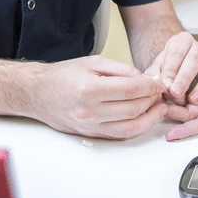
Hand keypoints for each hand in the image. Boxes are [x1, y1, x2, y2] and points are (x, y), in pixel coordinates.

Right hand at [30, 56, 166, 139]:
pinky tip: (144, 117)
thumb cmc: (63, 75)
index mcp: (89, 89)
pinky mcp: (90, 134)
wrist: (37, 93)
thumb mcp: (93, 62)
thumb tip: (145, 79)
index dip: (150, 86)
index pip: (131, 90)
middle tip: (160, 92)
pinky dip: (136, 127)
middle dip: (152, 100)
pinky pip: (120, 135)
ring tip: (158, 107)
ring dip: (150, 118)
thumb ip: (121, 70)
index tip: (159, 82)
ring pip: (130, 127)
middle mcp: (89, 111)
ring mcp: (90, 126)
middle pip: (133, 109)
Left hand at [145, 32, 197, 105]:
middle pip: (194, 59)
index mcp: (180, 41)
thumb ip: (152, 78)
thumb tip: (151, 88)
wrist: (173, 69)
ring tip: (192, 99)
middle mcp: (197, 48)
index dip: (171, 69)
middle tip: (176, 92)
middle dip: (185, 77)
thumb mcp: (155, 71)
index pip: (176, 53)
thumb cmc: (164, 71)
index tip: (165, 84)